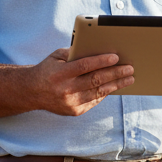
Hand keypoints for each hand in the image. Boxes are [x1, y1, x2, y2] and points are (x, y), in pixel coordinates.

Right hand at [0, 49, 133, 121]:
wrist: (31, 92)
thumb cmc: (48, 69)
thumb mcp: (57, 57)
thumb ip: (74, 53)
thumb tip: (99, 50)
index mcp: (60, 73)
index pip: (85, 66)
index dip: (101, 61)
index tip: (116, 57)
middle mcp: (65, 90)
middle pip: (95, 80)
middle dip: (115, 74)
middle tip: (130, 68)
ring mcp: (70, 103)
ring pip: (98, 93)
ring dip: (116, 84)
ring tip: (129, 77)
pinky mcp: (74, 112)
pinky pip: (94, 101)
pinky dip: (106, 93)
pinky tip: (116, 86)